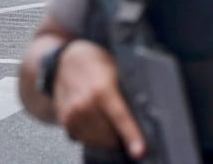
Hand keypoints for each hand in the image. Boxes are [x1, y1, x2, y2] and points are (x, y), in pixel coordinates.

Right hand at [53, 41, 146, 159]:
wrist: (64, 60)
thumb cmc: (95, 63)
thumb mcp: (116, 69)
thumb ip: (127, 91)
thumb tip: (148, 113)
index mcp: (102, 89)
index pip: (120, 117)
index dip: (131, 136)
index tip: (139, 151)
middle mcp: (84, 104)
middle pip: (110, 136)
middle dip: (120, 135)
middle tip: (122, 121)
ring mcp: (72, 115)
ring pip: (97, 141)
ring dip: (106, 136)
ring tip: (106, 117)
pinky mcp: (65, 121)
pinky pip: (84, 139)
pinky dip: (93, 135)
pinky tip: (94, 119)